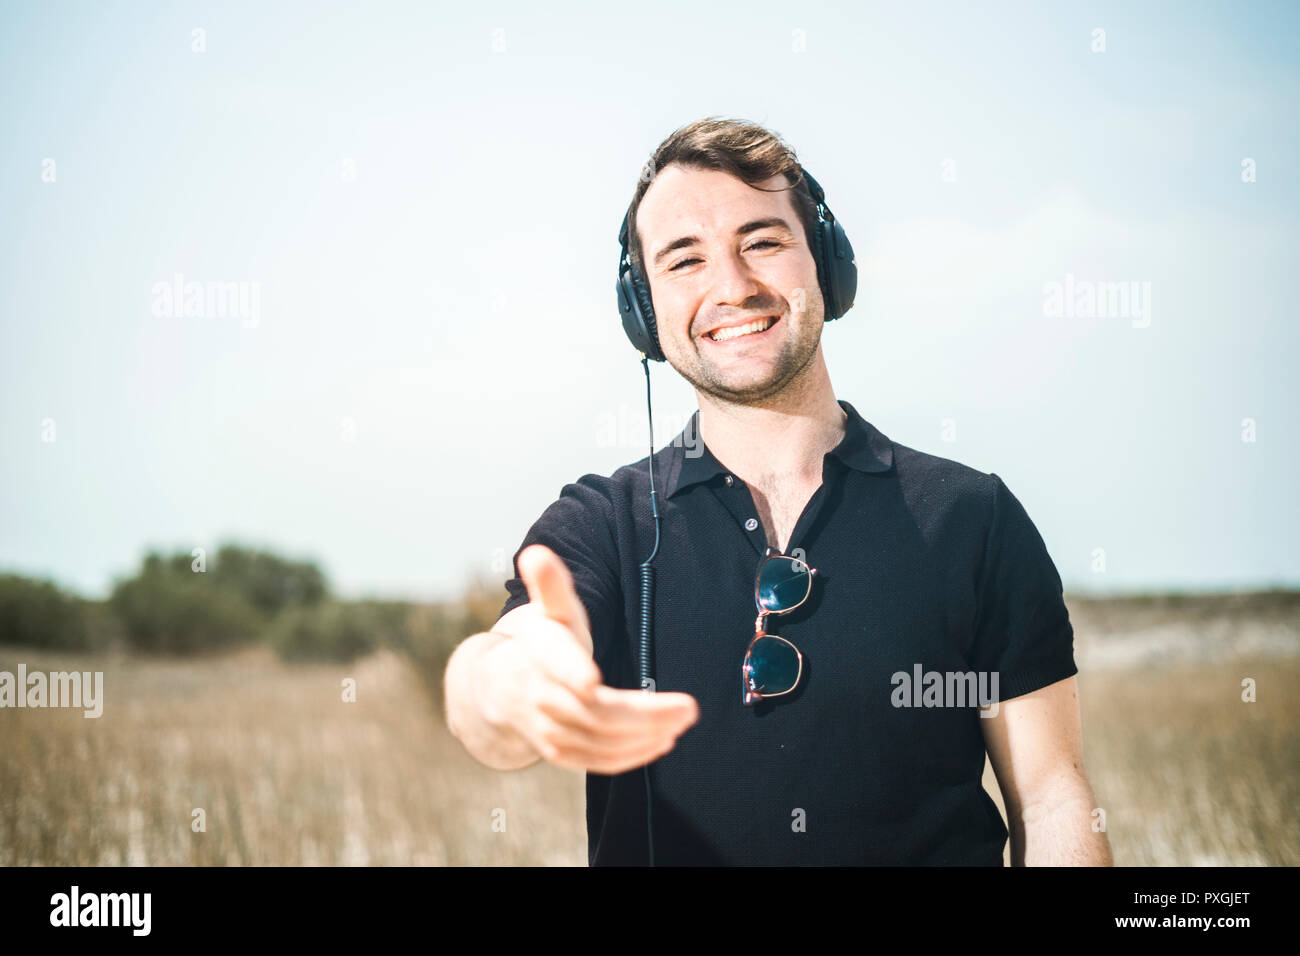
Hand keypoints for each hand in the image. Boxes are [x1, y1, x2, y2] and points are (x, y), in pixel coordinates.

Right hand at [483, 544, 699, 774]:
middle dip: (643, 714)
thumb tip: (535, 552)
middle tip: (688, 708)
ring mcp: (548, 729)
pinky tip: (662, 741)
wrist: (497, 689)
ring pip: (599, 741)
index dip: (571, 672)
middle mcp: (540, 696)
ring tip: (681, 722)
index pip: (554, 665)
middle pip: (593, 712)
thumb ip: (551, 584)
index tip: (594, 679)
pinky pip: (597, 761)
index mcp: (539, 654)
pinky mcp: (560, 753)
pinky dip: (631, 756)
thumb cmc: (538, 642)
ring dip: (645, 736)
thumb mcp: (547, 611)